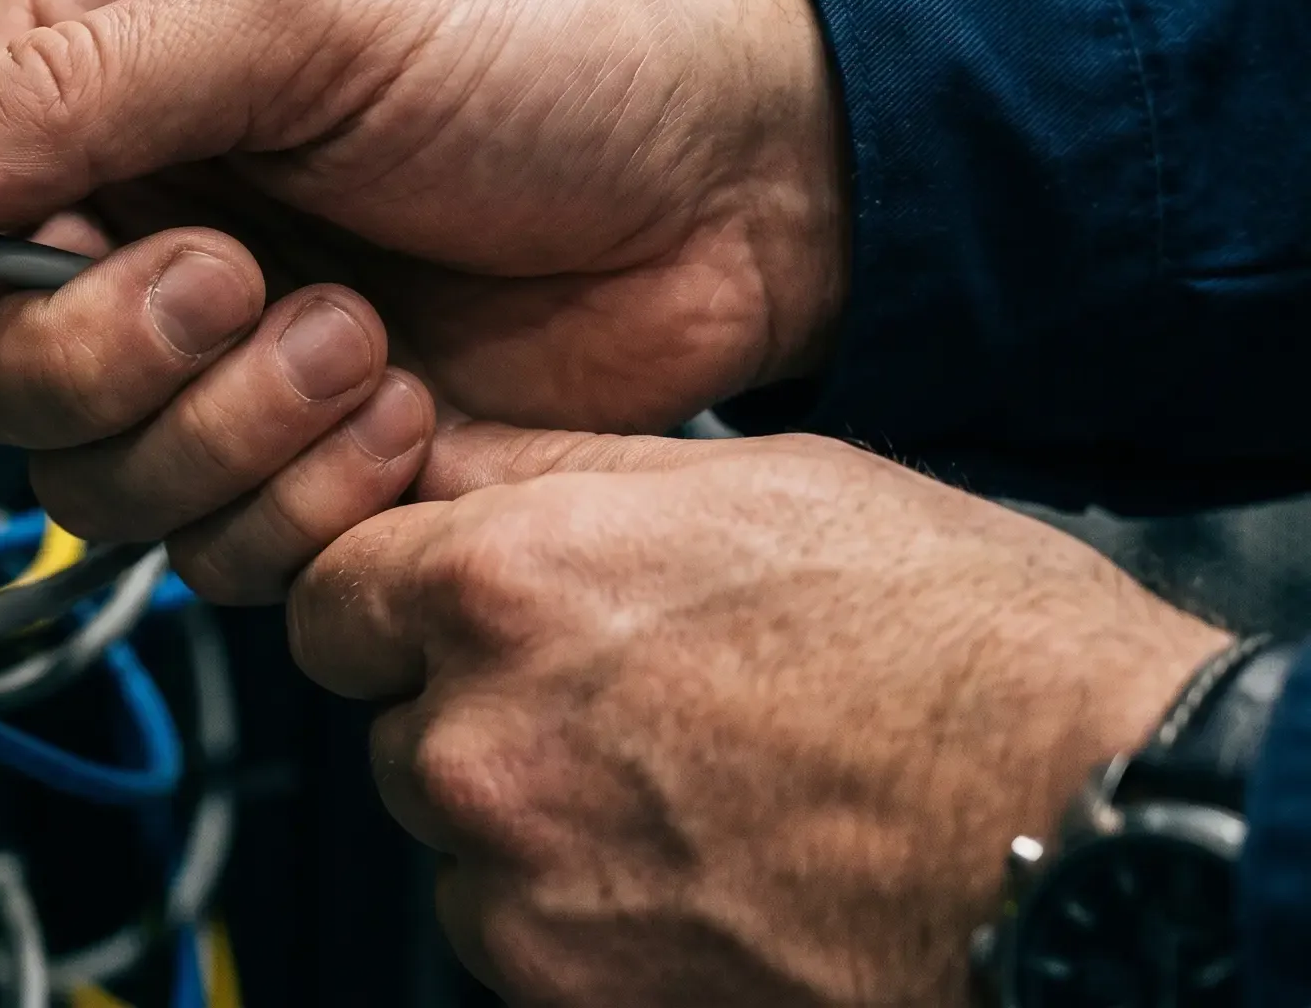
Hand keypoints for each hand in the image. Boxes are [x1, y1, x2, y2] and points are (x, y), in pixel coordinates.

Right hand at [0, 0, 846, 599]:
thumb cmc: (563, 37)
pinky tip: (405, 405)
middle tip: (237, 279)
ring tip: (360, 335)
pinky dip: (311, 497)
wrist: (753, 176)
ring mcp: (218, 345)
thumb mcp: (313, 11)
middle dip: (111, 351)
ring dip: (228, 427)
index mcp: (113, 59)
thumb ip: (86, 87)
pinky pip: (216, 545)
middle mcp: (144, 206)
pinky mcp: (296, 454)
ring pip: (95, 475)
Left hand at [288, 425, 1229, 1006]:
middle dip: (471, 706)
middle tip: (616, 697)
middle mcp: (480, 737)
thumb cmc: (954, 645)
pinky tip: (699, 864)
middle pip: (396, 719)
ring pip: (455, 835)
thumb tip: (447, 458)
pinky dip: (580, 909)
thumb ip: (553, 476)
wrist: (1081, 828)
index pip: (333, 591)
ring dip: (528, 814)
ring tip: (683, 784)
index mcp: (503, 587)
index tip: (443, 609)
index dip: (392, 596)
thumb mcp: (744, 480)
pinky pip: (517, 934)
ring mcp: (519, 881)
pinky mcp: (568, 988)